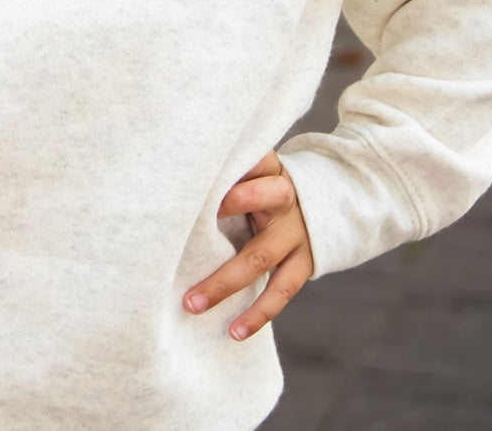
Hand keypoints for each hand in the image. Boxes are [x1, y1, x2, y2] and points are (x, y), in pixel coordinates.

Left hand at [182, 150, 314, 340]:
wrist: (318, 206)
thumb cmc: (261, 186)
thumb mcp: (251, 169)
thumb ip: (223, 171)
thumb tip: (173, 179)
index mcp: (269, 168)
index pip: (252, 158)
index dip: (231, 163)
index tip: (199, 172)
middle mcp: (285, 197)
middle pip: (261, 198)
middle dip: (230, 206)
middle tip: (185, 225)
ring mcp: (296, 234)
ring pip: (261, 257)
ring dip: (225, 282)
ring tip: (193, 303)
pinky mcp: (303, 264)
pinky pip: (281, 291)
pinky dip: (258, 314)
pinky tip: (235, 332)